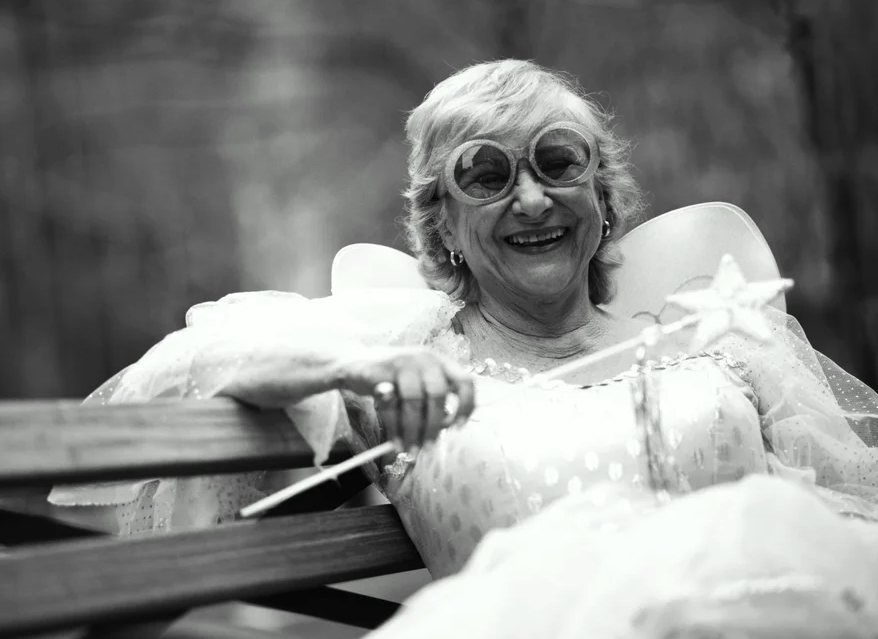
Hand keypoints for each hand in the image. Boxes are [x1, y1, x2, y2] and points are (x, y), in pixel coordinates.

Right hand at [339, 347, 475, 450]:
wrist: (352, 363)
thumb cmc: (391, 378)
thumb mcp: (417, 383)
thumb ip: (432, 400)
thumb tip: (443, 428)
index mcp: (439, 362)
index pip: (465, 381)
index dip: (466, 405)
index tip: (457, 427)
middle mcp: (424, 358)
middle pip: (438, 394)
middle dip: (433, 425)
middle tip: (428, 446)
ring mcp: (402, 362)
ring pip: (414, 401)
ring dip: (412, 430)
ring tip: (409, 449)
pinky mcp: (381, 371)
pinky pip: (390, 404)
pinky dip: (393, 427)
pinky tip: (394, 441)